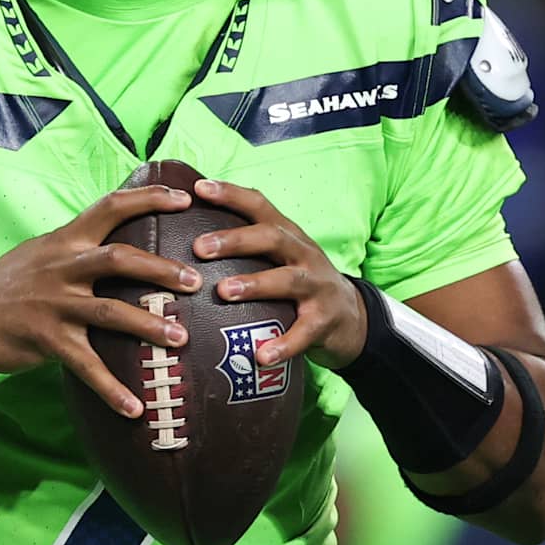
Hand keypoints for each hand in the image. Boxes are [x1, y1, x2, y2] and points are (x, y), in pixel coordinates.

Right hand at [0, 185, 203, 415]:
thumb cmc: (8, 285)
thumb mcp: (42, 253)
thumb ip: (80, 247)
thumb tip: (126, 244)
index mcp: (65, 240)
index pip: (110, 207)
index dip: (149, 198)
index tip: (185, 198)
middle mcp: (62, 267)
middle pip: (120, 258)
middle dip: (162, 269)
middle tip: (196, 281)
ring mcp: (54, 304)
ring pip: (111, 311)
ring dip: (149, 326)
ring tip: (181, 339)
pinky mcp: (45, 339)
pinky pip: (86, 366)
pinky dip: (111, 389)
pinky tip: (134, 408)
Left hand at [190, 178, 367, 369]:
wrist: (354, 319)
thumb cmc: (302, 284)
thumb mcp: (283, 257)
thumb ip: (249, 247)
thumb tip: (190, 238)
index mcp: (289, 236)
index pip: (260, 206)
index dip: (231, 195)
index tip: (198, 189)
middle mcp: (304, 255)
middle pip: (272, 238)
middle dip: (235, 240)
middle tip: (199, 247)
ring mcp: (317, 287)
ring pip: (287, 280)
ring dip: (255, 284)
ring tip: (224, 292)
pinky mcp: (325, 321)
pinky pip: (304, 332)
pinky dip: (284, 344)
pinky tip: (261, 355)